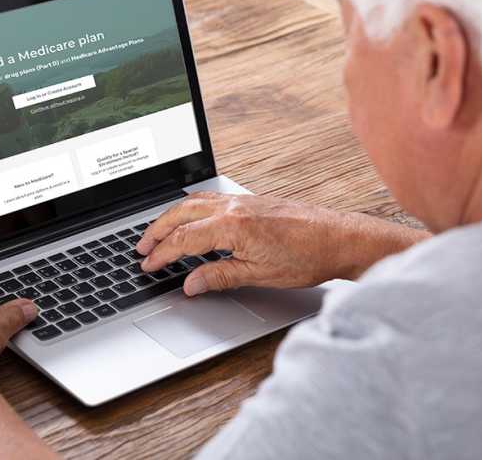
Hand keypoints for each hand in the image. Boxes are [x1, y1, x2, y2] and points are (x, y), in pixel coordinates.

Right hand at [136, 192, 427, 295]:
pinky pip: (211, 198)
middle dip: (156, 231)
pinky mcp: (253, 200)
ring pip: (194, 202)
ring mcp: (243, 201)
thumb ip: (219, 277)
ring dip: (171, 216)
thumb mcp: (259, 275)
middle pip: (181, 214)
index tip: (147, 265)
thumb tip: (190, 284)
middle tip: (141, 248)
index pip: (183, 239)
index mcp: (232, 226)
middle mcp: (234, 207)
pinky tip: (191, 215)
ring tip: (157, 231)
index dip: (161, 254)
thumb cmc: (307, 256)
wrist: (340, 239)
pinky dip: (192, 206)